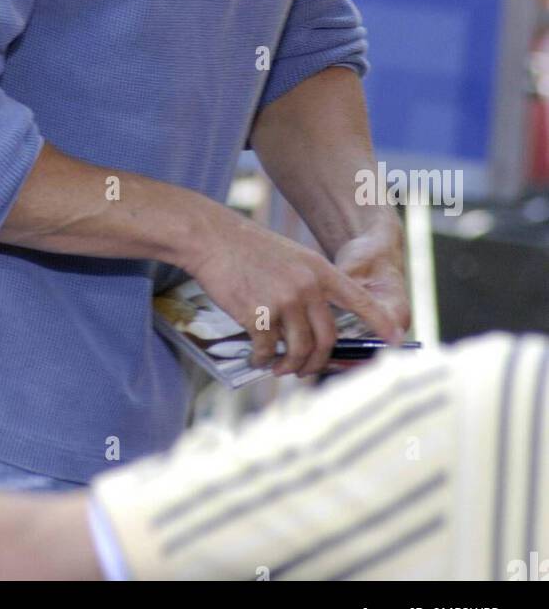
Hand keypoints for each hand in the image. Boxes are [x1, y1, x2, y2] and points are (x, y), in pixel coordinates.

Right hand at [189, 206, 404, 377]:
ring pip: (299, 350)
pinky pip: (266, 350)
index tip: (397, 340)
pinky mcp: (258, 314)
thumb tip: (314, 329)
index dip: (381, 324)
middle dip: (317, 362)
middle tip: (305, 370)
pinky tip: (255, 357)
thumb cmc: (247, 249)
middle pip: (327, 339)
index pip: (360, 301)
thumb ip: (308, 288)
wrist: (212, 237)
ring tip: (278, 368)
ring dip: (290, 366)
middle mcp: (307, 287)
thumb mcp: (290, 259)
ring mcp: (283, 301)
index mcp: (319, 271)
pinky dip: (261, 359)